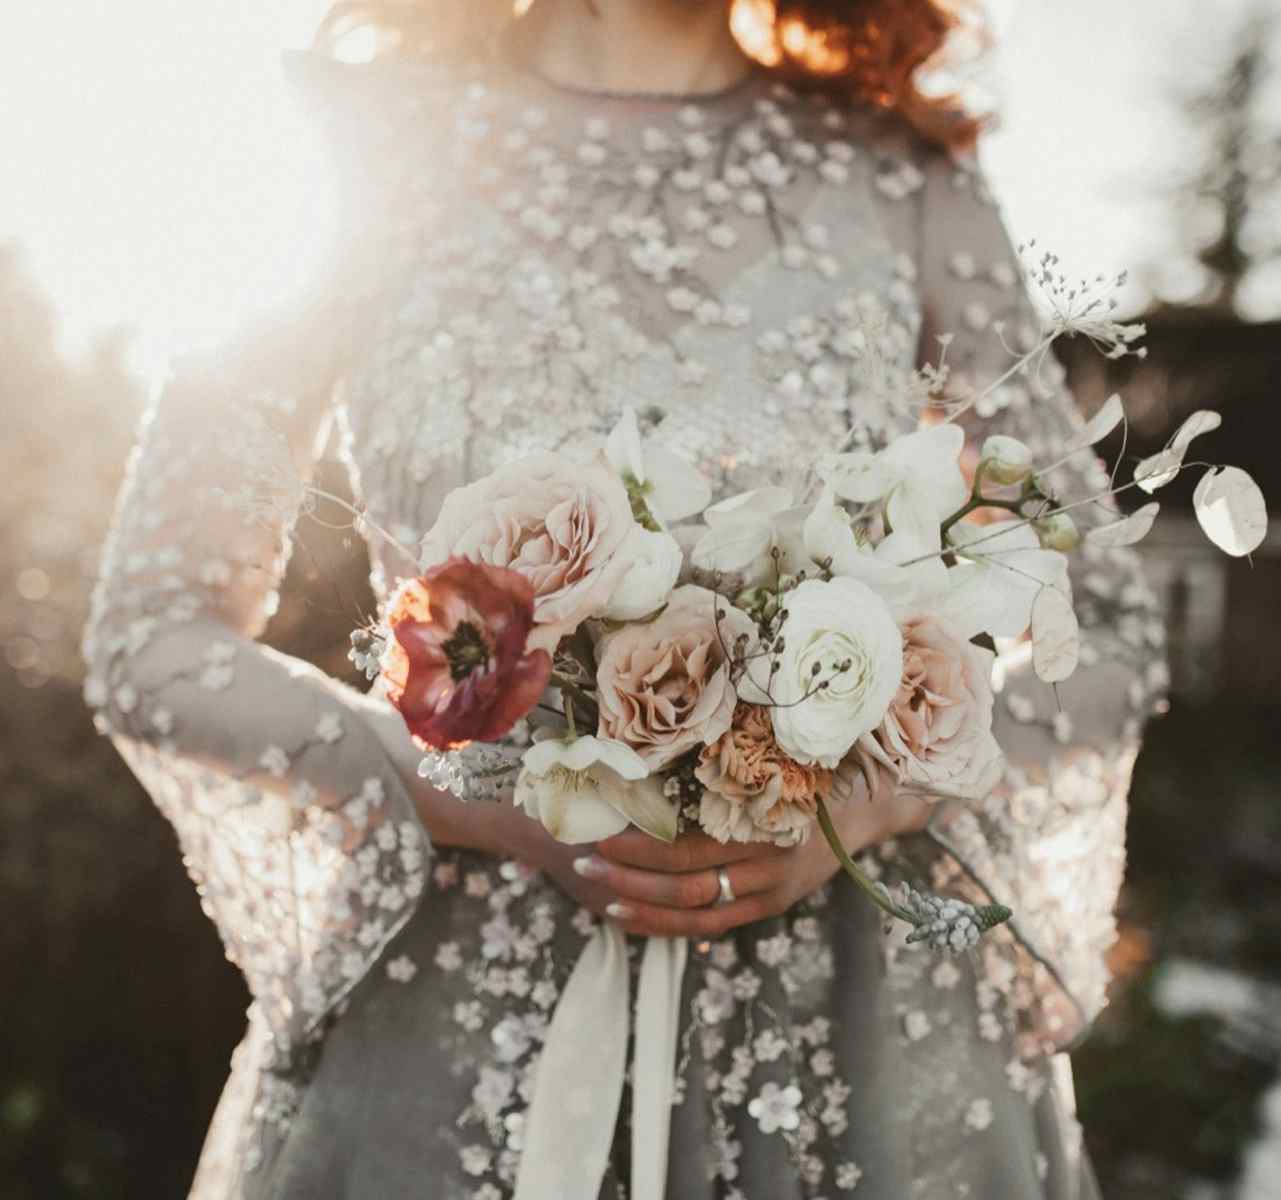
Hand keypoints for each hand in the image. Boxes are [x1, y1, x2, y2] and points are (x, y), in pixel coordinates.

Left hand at [571, 781, 931, 939]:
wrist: (867, 806)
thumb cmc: (809, 770)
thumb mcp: (773, 761)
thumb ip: (723, 770)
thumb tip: (649, 761)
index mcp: (766, 823)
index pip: (692, 847)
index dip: (643, 846)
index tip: (601, 832)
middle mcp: (770, 865)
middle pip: (687, 885)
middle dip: (630, 877)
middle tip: (584, 863)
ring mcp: (772, 893)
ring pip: (696, 914)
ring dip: (644, 906)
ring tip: (600, 895)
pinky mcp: (770, 907)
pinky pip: (713, 927)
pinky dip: (670, 926)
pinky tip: (635, 917)